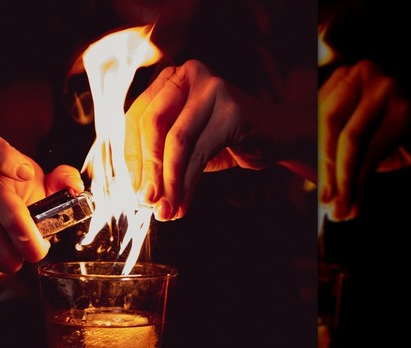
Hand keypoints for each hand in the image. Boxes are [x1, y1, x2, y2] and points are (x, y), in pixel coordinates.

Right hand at [0, 132, 83, 282]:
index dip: (2, 156)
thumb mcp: (48, 190)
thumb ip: (63, 181)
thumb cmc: (27, 204)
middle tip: (36, 251)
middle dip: (26, 236)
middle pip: (3, 206)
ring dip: (10, 258)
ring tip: (19, 261)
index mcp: (4, 166)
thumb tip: (73, 185)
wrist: (3, 229)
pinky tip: (0, 268)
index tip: (24, 172)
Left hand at [124, 59, 303, 220]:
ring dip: (169, 182)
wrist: (278, 135)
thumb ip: (158, 156)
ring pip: (177, 142)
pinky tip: (184, 204)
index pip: (136, 117)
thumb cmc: (225, 139)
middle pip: (152, 125)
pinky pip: (200, 153)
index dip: (132, 157)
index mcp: (169, 78)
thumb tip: (139, 191)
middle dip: (148, 169)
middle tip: (148, 202)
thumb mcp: (184, 143)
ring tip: (167, 210)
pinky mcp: (232, 110)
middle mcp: (188, 74)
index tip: (136, 190)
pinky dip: (188, 184)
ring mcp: (212, 88)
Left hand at [319, 59, 410, 221]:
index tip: (303, 186)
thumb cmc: (386, 137)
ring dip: (343, 181)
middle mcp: (363, 73)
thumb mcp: (347, 140)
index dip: (305, 151)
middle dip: (323, 168)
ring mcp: (387, 88)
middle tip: (324, 202)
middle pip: (329, 123)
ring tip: (341, 210)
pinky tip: (355, 205)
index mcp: (341, 77)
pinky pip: (373, 153)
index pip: (313, 115)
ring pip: (352, 141)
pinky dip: (360, 184)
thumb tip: (293, 180)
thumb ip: (320, 152)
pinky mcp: (406, 112)